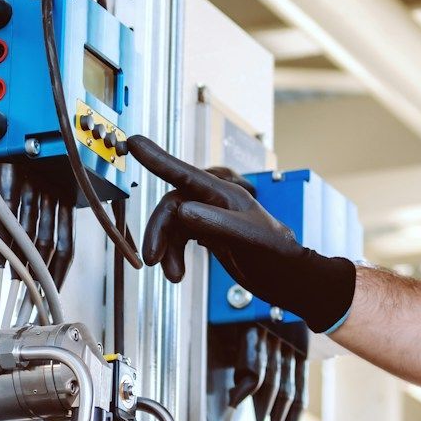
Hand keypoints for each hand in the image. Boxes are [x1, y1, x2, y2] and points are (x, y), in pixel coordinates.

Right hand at [126, 135, 356, 332]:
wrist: (287, 278)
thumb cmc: (276, 254)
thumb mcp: (247, 238)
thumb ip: (214, 223)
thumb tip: (182, 211)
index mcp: (224, 192)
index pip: (184, 173)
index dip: (157, 158)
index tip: (133, 142)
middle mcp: (214, 199)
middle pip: (171, 206)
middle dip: (159, 232)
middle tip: (152, 258)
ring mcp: (209, 215)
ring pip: (172, 225)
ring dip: (167, 250)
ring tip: (172, 275)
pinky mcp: (207, 231)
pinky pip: (179, 238)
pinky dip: (173, 254)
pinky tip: (176, 272)